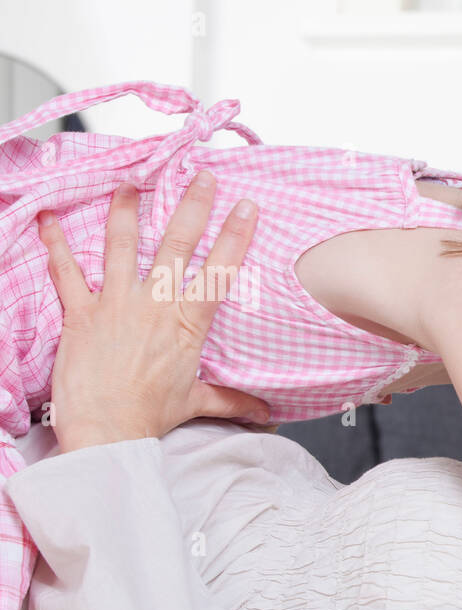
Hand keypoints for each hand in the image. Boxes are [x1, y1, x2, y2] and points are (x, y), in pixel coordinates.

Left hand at [36, 171, 269, 452]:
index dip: (235, 236)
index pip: (219, 271)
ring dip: (126, 211)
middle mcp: (154, 305)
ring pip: (123, 246)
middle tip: (201, 177)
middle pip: (176, 245)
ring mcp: (116, 305)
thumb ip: (232, 400)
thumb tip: (265, 415)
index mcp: (187, 324)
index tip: (246, 207)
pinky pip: (66, 272)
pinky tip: (48, 219)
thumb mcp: (196, 402)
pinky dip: (56, 244)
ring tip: (131, 183)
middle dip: (192, 206)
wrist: (108, 431)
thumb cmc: (149, 417)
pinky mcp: (82, 314)